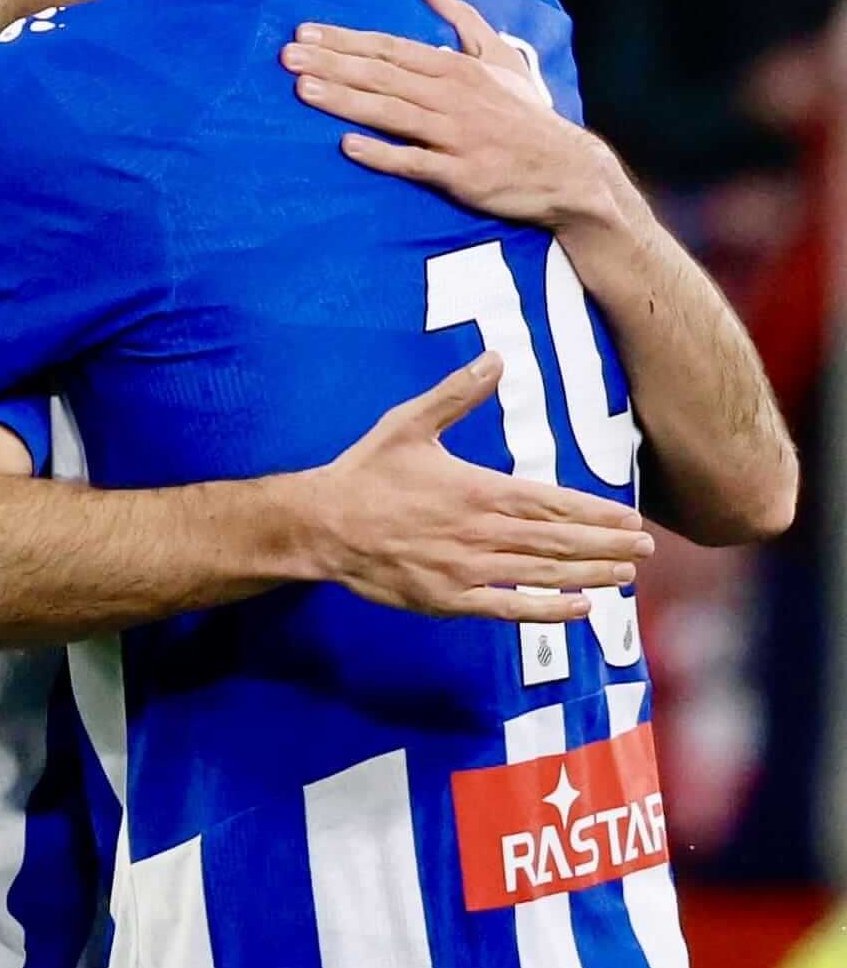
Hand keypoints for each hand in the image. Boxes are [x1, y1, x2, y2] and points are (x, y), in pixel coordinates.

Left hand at [281, 0, 620, 231]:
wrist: (566, 170)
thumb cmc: (524, 115)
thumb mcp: (500, 57)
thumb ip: (461, 19)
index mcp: (454, 67)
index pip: (389, 48)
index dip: (345, 40)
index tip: (304, 34)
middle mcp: (450, 95)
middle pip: (381, 75)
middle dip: (331, 64)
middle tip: (286, 57)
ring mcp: (454, 134)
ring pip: (390, 112)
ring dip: (346, 100)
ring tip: (303, 91)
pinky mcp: (460, 173)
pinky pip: (414, 161)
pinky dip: (382, 153)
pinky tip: (348, 146)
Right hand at [294, 352, 653, 620]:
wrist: (323, 525)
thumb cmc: (366, 472)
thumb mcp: (409, 423)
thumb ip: (456, 394)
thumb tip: (495, 357)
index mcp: (478, 490)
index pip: (551, 502)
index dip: (595, 513)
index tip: (630, 519)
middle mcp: (480, 533)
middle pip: (557, 541)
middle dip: (605, 545)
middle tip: (645, 549)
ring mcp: (466, 570)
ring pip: (541, 575)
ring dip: (588, 574)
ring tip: (625, 574)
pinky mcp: (449, 600)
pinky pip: (508, 609)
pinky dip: (547, 610)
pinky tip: (579, 607)